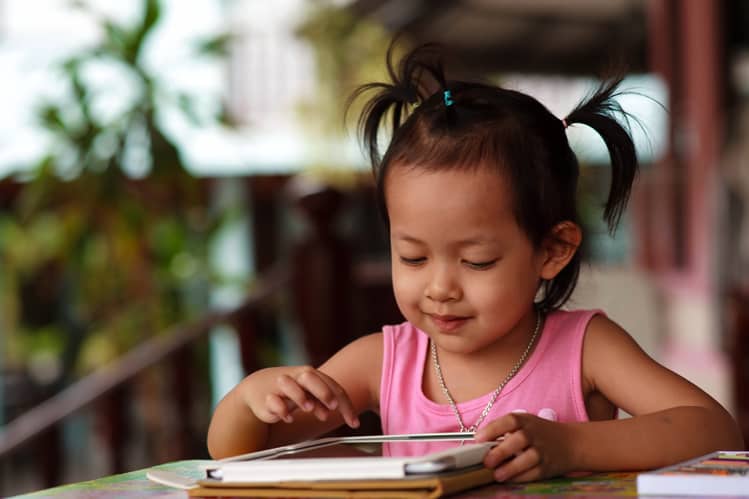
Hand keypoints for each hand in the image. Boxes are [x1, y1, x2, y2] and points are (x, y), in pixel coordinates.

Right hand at [242, 366, 359, 428]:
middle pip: (310, 377)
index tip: (354, 423)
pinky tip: (288, 418)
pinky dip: (280, 409)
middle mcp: (297, 377)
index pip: (332, 386)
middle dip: (323, 391)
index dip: (345, 404)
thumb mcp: (309, 395)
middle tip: (333, 406)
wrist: (258, 388)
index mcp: (311, 376)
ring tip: (309, 408)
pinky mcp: (266, 398)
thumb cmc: (290, 391)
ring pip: (289, 384)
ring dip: (300, 396)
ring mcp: (281, 386)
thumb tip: (339, 414)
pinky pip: (272, 400)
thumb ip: (323, 402)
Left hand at [474, 412, 573, 481]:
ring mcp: (543, 450)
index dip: (492, 429)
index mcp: (524, 421)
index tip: (478, 439)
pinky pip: (534, 473)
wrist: (572, 443)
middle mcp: (534, 434)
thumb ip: (504, 431)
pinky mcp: (548, 467)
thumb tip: (479, 444)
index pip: (509, 421)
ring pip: (527, 459)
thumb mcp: (524, 424)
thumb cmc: (539, 433)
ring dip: (511, 468)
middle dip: (501, 451)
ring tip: (497, 475)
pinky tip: (509, 479)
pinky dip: (521, 478)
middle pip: (518, 440)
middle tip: (487, 462)